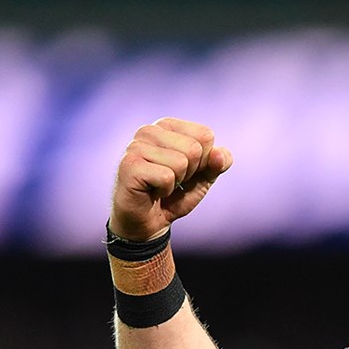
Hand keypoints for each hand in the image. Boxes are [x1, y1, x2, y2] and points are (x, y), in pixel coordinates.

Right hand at [110, 118, 233, 240]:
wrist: (148, 223)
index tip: (185, 171)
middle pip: (194, 148)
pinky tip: (151, 191)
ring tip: (160, 185)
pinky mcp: (129, 165)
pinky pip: (167, 176)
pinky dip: (165, 190)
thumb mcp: (204, 177)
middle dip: (190, 172)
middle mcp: (148, 131)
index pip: (206, 135)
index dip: (203, 160)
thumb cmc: (174, 195)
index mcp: (167, 126)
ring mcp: (135, 146)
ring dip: (176, 181)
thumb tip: (219, 153)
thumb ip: (219, 163)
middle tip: (171, 180)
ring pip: (181, 162)